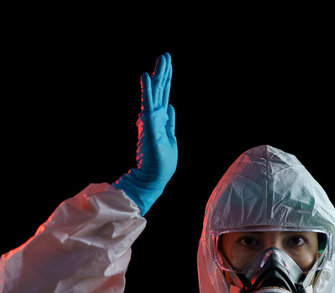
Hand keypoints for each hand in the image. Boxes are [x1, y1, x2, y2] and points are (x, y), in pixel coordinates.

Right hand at [114, 53, 176, 214]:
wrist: (153, 178)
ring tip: (161, 59)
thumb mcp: (170, 138)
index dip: (166, 80)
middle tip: (165, 55)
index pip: (164, 95)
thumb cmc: (161, 162)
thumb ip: (169, 122)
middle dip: (164, 72)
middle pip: (161, 90)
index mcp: (161, 119)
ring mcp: (151, 120)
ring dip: (158, 75)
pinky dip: (147, 91)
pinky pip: (148, 105)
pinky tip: (145, 76)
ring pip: (156, 93)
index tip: (166, 64)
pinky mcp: (148, 126)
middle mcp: (155, 116)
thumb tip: (170, 107)